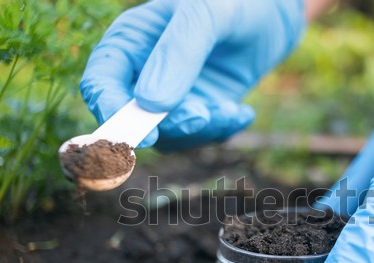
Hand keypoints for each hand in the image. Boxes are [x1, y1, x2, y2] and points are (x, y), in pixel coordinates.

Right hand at [79, 0, 304, 150]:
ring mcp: (171, 97)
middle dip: (169, 127)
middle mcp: (143, 74)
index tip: (143, 136)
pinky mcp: (199, 112)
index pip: (100, 83)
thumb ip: (178, 51)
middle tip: (203, 116)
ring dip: (202, 131)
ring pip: (169, 137)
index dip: (113, 114)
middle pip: (134, 120)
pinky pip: (200, 137)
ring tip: (232, 109)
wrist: (273, 15)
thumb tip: (151, 104)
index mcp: (129, 42)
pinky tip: (242, 113)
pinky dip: (221, 131)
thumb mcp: (207, 13)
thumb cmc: (235, 1)